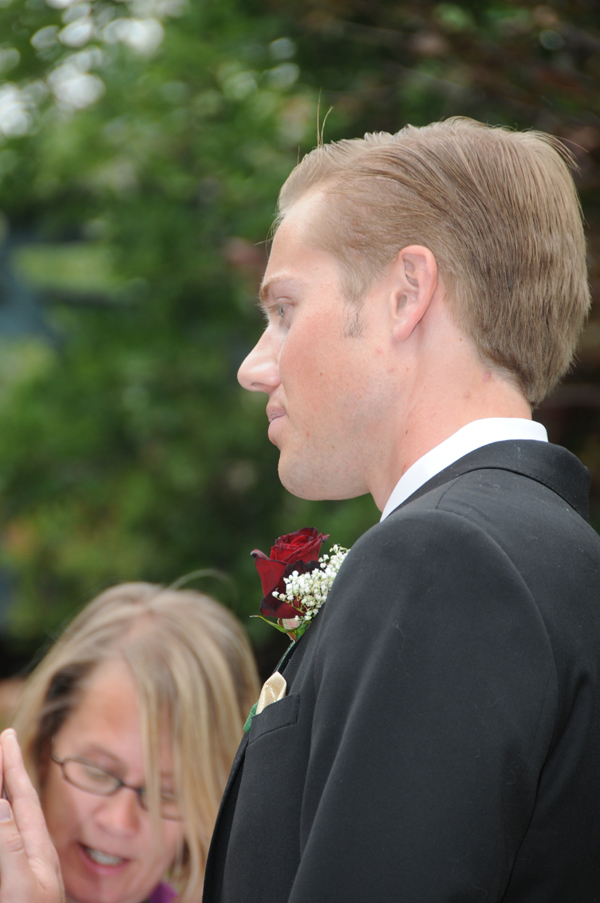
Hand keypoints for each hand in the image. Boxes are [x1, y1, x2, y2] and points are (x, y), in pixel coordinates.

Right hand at [0, 729, 64, 902]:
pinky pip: (4, 846)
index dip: (11, 765)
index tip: (6, 734)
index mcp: (37, 853)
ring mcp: (17, 877)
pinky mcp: (8, 888)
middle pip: (11, 808)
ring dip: (0, 801)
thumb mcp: (19, 886)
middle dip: (2, 777)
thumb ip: (7, 843)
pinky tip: (3, 816)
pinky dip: (1, 827)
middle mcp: (28, 860)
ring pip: (5, 826)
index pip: (23, 798)